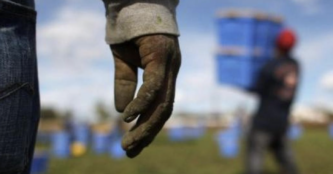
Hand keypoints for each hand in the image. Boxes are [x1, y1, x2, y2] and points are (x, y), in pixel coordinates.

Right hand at [110, 34, 180, 157]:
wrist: (134, 2)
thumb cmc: (130, 30)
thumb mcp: (124, 62)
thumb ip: (125, 84)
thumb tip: (122, 112)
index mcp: (165, 73)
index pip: (161, 107)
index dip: (148, 127)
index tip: (134, 143)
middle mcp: (171, 71)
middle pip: (164, 110)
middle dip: (147, 133)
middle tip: (130, 152)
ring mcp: (169, 64)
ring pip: (162, 103)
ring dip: (146, 126)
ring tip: (129, 144)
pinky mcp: (161, 56)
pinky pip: (154, 85)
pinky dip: (142, 103)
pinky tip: (128, 117)